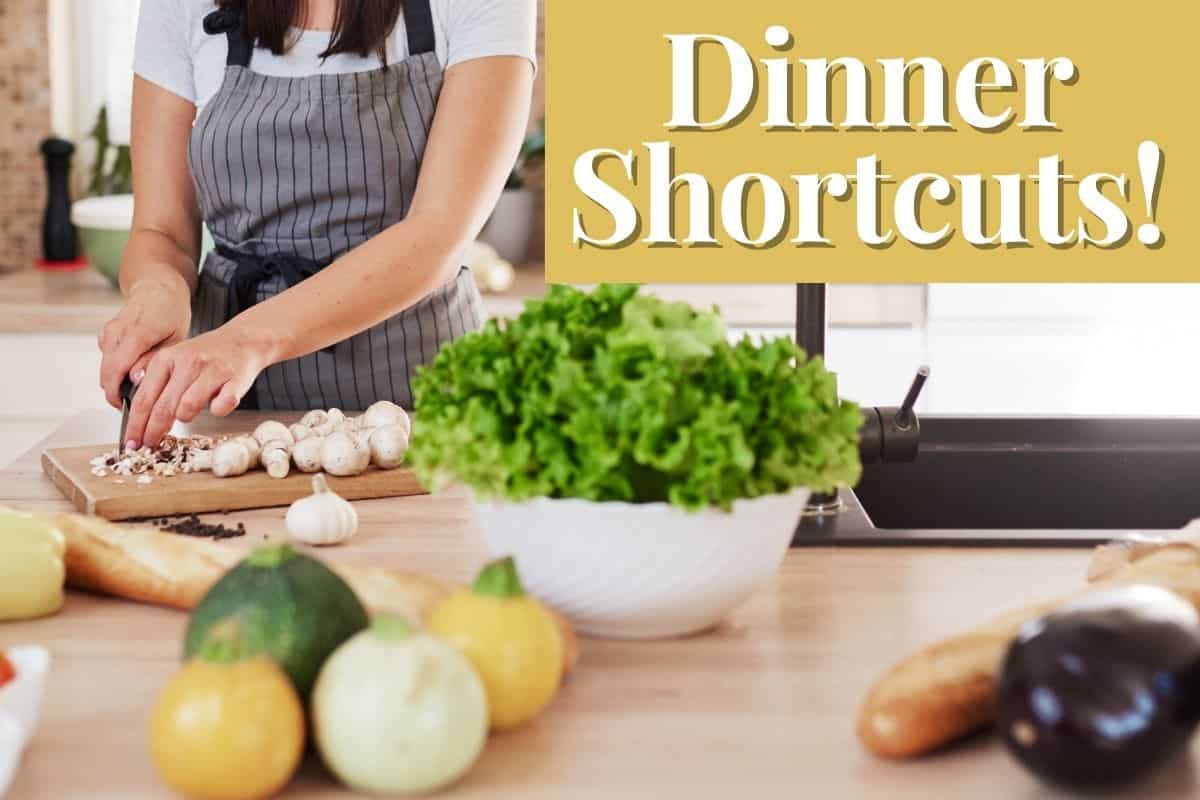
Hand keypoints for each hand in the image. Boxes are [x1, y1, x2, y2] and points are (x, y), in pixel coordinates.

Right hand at [98, 281, 191, 408]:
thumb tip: (135, 379)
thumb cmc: (171, 313)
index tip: (125, 409)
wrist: (157, 290)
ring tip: (134, 392)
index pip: (117, 370)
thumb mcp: (175, 338)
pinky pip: (106, 358)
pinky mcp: (106, 334)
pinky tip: (132, 373)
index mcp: (136, 333)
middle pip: (106, 372)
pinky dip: (115, 370)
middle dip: (114, 393)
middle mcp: (117, 332)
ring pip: (105, 367)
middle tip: (131, 408)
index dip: (117, 394)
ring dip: (115, 382)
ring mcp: (109, 332)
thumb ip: (154, 360)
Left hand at [122, 326, 275, 448]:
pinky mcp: (235, 379)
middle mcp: (188, 362)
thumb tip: (137, 418)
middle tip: (149, 445)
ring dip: (186, 418)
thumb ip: (156, 382)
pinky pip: (220, 407)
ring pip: (188, 408)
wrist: (243, 340)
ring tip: (189, 414)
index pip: (143, 398)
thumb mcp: (174, 360)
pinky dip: (217, 411)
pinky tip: (217, 404)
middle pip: (162, 408)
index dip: (135, 424)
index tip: (132, 441)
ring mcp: (212, 370)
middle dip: (153, 432)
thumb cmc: (207, 357)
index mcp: (167, 358)